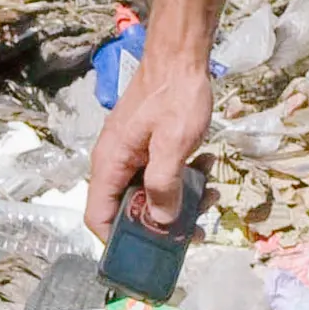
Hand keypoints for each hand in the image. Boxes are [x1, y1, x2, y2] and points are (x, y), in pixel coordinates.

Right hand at [90, 49, 216, 237]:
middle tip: (196, 228)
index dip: (117, 242)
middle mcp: (114, 163)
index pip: (97, 217)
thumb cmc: (175, 95)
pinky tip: (207, 168)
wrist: (181, 55)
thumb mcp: (174, 144)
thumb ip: (164, 186)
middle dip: (162, 223)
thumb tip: (161, 224)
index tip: (148, 254)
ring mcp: (131, 154)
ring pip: (149, 194)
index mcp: (110, 164)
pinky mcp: (147, 147)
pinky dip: (183, 177)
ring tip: (211, 195)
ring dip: (180, 200)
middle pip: (127, 210)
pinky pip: (161, 174)